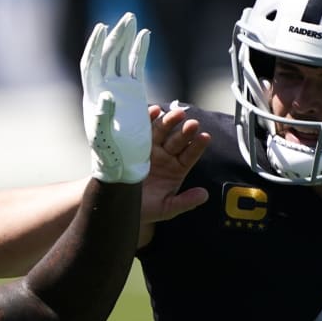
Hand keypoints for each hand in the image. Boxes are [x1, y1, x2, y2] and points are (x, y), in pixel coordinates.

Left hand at [80, 12, 150, 183]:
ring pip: (122, 57)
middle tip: (126, 17)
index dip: (95, 46)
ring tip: (132, 18)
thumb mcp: (103, 138)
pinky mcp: (135, 93)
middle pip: (107, 55)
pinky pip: (136, 67)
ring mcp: (120, 89)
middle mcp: (104, 87)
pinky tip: (144, 35)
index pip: (91, 64)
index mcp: (92, 95)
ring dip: (126, 38)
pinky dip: (140, 51)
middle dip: (115, 36)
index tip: (102, 28)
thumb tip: (107, 96)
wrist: (122, 165)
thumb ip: (103, 117)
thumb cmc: (108, 155)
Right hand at [143, 104, 210, 223]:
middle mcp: (165, 156)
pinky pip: (142, 129)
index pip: (190, 155)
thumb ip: (185, 202)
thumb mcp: (166, 209)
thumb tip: (204, 195)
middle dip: (185, 131)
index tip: (205, 137)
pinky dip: (147, 119)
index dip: (197, 146)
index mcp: (176, 169)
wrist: (117, 205)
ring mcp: (150, 149)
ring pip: (162, 132)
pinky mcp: (134, 144)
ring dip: (169, 121)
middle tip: (192, 123)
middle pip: (177, 140)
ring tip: (177, 114)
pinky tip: (154, 111)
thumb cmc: (143, 209)